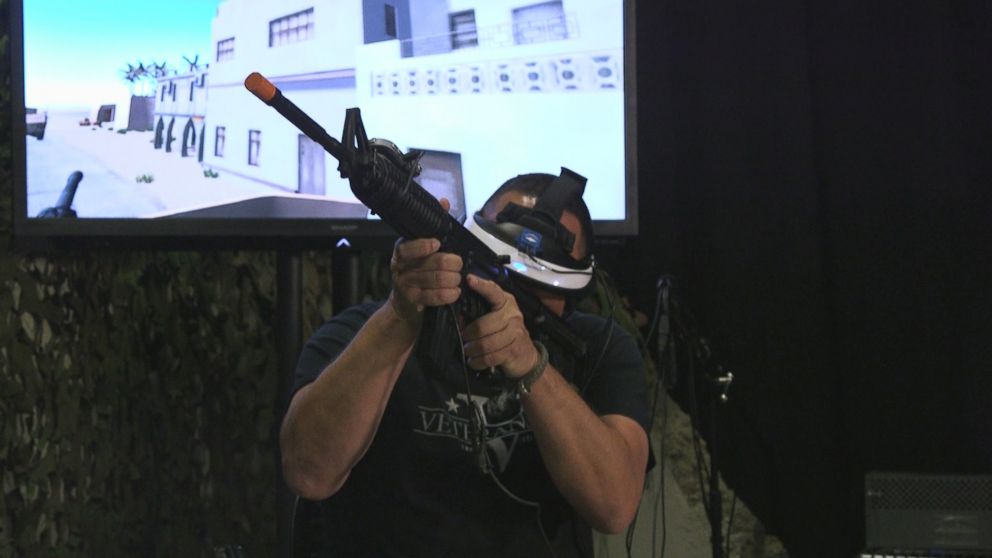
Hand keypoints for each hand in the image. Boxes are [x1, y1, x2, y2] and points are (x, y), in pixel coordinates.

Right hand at [387, 200, 462, 325]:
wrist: (405, 303)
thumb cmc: (418, 269)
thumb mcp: (423, 247)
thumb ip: (434, 225)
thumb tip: (444, 202)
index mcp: (402, 250)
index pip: (409, 247)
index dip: (423, 245)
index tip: (437, 243)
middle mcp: (400, 266)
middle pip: (429, 263)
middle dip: (450, 263)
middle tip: (459, 264)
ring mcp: (405, 284)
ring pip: (434, 280)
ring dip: (452, 279)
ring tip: (459, 278)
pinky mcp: (412, 299)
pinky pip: (433, 296)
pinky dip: (448, 294)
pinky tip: (456, 292)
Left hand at [461, 274, 539, 377]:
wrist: (527, 356)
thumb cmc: (506, 334)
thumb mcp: (496, 320)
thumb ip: (480, 314)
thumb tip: (460, 317)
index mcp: (506, 303)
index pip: (493, 291)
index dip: (481, 286)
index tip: (469, 279)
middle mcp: (512, 315)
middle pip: (483, 325)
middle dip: (469, 335)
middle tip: (464, 339)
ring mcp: (515, 333)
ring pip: (486, 343)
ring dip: (472, 350)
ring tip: (468, 351)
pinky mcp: (514, 350)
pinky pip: (490, 357)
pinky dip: (478, 361)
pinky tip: (474, 361)